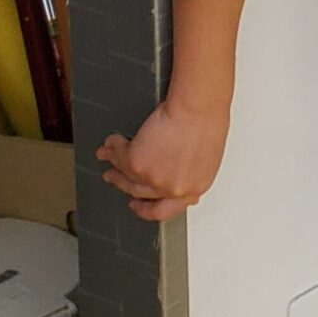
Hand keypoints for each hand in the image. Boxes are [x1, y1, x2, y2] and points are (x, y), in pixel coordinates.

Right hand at [98, 100, 227, 222]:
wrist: (197, 106)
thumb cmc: (207, 120)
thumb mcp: (205, 154)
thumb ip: (188, 170)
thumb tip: (173, 170)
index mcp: (194, 188)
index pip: (166, 210)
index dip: (147, 209)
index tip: (138, 204)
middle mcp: (174, 189)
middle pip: (140, 193)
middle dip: (124, 183)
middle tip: (115, 176)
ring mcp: (154, 179)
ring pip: (126, 177)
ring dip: (114, 166)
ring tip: (110, 154)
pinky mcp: (137, 165)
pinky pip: (118, 158)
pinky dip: (113, 147)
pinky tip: (113, 142)